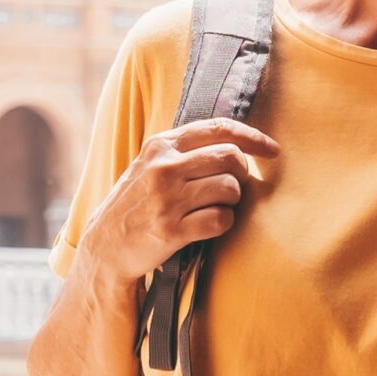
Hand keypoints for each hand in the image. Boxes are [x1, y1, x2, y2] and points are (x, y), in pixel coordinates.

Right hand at [78, 118, 279, 286]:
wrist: (104, 247)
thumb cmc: (135, 204)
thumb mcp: (149, 165)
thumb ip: (183, 151)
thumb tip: (236, 142)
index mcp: (160, 145)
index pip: (218, 129)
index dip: (252, 137)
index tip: (272, 149)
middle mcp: (163, 167)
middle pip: (231, 157)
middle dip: (242, 174)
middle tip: (233, 188)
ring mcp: (167, 198)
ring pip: (230, 188)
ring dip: (232, 201)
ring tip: (215, 208)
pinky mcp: (171, 230)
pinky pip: (221, 220)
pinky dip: (223, 223)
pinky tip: (209, 226)